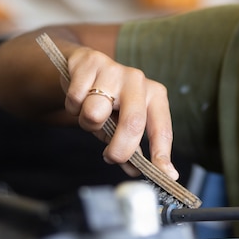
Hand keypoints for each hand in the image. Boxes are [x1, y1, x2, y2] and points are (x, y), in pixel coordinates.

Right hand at [60, 44, 177, 180]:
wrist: (82, 67)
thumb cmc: (108, 101)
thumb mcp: (122, 123)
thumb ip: (132, 148)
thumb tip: (139, 172)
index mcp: (154, 95)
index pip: (161, 129)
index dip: (162, 154)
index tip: (166, 176)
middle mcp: (138, 80)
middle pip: (133, 123)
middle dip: (120, 149)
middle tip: (111, 158)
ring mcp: (115, 70)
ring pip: (95, 113)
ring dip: (88, 123)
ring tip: (90, 115)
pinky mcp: (90, 62)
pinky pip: (75, 99)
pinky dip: (72, 107)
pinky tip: (78, 98)